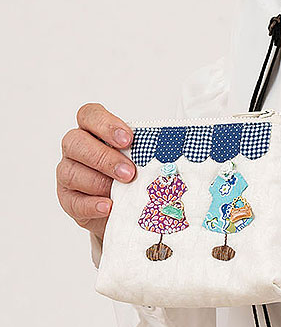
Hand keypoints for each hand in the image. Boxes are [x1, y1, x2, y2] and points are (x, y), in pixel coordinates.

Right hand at [57, 103, 135, 239]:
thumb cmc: (135, 179)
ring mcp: (69, 174)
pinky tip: (108, 206)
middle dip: (104, 157)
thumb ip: (146, 154)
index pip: (89, 116)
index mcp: (93, 133)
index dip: (105, 124)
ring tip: (121, 191)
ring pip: (71, 172)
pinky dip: (92, 204)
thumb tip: (167, 154)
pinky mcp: (69, 200)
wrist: (126, 210)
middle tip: (129, 172)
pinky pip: (73, 201)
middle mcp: (77, 150)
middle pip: (76, 142)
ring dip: (99, 182)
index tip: (128, 139)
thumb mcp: (142, 163)